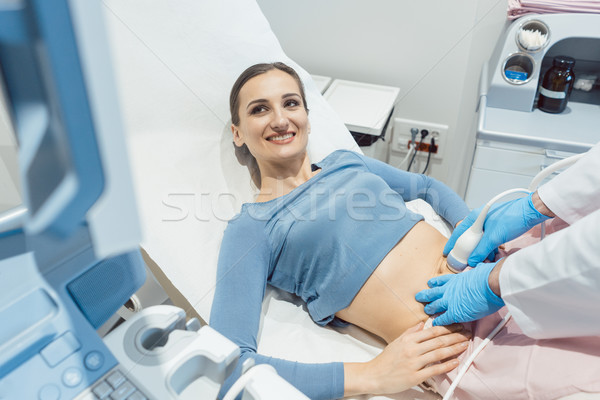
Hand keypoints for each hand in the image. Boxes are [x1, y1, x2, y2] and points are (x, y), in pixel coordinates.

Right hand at [345, 322, 469, 395]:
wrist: (374, 375)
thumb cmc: (386, 360)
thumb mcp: (396, 341)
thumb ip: (410, 332)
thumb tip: (421, 323)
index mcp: (408, 339)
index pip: (432, 331)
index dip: (447, 327)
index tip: (458, 326)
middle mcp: (411, 349)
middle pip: (438, 341)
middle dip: (455, 337)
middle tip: (467, 334)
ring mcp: (413, 363)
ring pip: (438, 354)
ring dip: (454, 349)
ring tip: (465, 345)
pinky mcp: (414, 376)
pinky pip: (434, 370)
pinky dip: (446, 365)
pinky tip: (455, 362)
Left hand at [415, 261, 504, 325]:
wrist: (491, 283)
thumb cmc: (489, 276)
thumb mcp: (480, 270)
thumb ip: (478, 270)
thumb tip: (482, 267)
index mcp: (456, 279)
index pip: (442, 280)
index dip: (435, 283)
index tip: (430, 283)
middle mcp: (450, 289)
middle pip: (434, 292)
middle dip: (426, 295)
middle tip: (419, 297)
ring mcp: (450, 300)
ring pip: (435, 305)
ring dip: (430, 308)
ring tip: (426, 310)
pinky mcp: (455, 312)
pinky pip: (444, 318)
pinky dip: (439, 321)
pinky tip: (434, 323)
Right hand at [443, 192, 549, 265]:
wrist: (531, 212)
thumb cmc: (512, 218)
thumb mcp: (494, 237)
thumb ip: (481, 250)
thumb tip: (472, 261)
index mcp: (474, 217)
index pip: (458, 232)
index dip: (452, 244)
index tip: (447, 253)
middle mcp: (480, 220)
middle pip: (469, 238)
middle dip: (469, 251)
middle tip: (467, 261)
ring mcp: (489, 223)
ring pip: (480, 240)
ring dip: (481, 251)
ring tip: (483, 260)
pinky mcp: (498, 228)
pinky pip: (489, 240)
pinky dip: (489, 248)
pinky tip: (492, 256)